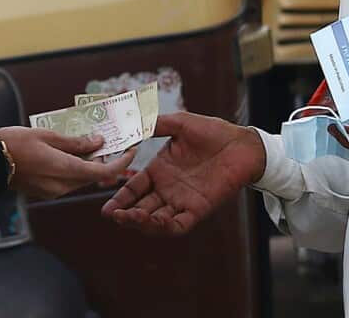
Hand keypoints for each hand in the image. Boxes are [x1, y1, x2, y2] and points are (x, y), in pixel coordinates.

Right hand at [0, 126, 134, 199]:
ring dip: (89, 163)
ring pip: (81, 178)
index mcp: (66, 170)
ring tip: (89, 142)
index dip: (122, 162)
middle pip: (94, 175)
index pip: (104, 172)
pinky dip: (75, 168)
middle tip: (110, 139)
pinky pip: (68, 180)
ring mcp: (53, 191)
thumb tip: (99, 143)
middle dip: (105, 160)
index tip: (131, 149)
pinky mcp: (44, 191)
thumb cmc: (14, 144)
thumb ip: (75, 142)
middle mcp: (62, 185)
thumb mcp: (47, 135)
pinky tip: (71, 152)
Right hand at [100, 112, 265, 236]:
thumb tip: (131, 122)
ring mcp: (182, 200)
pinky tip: (157, 220)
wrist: (242, 144)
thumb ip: (156, 125)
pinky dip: (167, 226)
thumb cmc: (213, 132)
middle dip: (126, 214)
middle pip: (140, 208)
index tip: (107, 207)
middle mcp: (167, 189)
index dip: (119, 199)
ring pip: (156, 220)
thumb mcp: (180, 124)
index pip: (133, 189)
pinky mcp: (199, 208)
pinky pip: (179, 224)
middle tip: (115, 215)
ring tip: (132, 217)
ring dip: (142, 222)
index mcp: (159, 171)